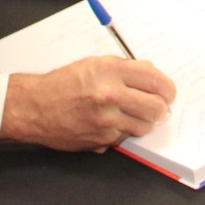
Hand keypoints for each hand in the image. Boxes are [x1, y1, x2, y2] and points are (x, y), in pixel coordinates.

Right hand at [1, 56, 175, 151]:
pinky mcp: (101, 140)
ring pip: (146, 126)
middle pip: (157, 107)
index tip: (169, 91)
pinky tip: (114, 122)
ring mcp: (106, 121)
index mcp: (110, 72)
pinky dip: (126, 130)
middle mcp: (110, 96)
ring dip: (146, 121)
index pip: (155, 80)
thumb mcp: (95, 63)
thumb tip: (152, 73)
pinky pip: (126, 137)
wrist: (35, 107)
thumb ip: (126, 67)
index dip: (168, 87)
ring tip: (136, 113)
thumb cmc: (63, 84)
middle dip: (162, 107)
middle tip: (159, 105)